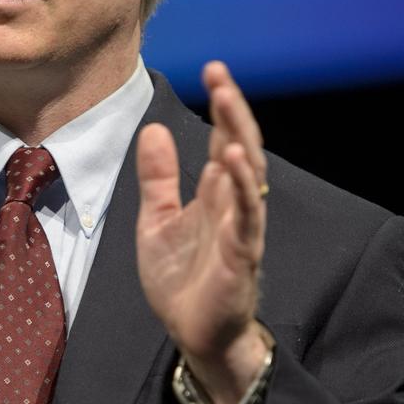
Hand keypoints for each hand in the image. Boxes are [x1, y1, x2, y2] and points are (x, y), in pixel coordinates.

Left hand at [136, 61, 268, 403]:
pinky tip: (235, 161)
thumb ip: (158, 179)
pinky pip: (247, 216)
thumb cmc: (182, 280)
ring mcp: (241, 227)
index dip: (221, 106)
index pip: (223, 140)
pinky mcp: (241, 255)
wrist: (193, 333)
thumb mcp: (157, 221)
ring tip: (228, 102)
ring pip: (250, 174)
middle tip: (220, 73)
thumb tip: (153, 130)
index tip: (213, 69)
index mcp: (214, 194)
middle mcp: (233, 204)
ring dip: (240, 137)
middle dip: (232, 110)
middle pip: (241, 146)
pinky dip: (243, 187)